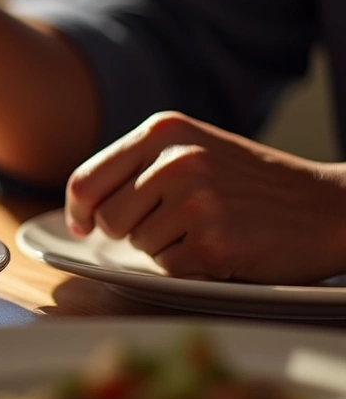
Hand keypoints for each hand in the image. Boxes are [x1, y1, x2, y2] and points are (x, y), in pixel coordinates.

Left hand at [65, 111, 345, 283]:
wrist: (328, 206)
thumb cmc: (252, 181)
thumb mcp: (195, 147)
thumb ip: (139, 164)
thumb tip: (80, 206)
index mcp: (164, 130)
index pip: (87, 180)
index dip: (79, 209)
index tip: (82, 224)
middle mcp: (176, 159)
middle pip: (108, 218)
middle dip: (130, 230)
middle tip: (173, 224)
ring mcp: (196, 200)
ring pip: (138, 245)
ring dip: (165, 247)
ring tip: (207, 227)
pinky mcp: (214, 243)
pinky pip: (170, 268)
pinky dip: (190, 266)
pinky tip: (223, 246)